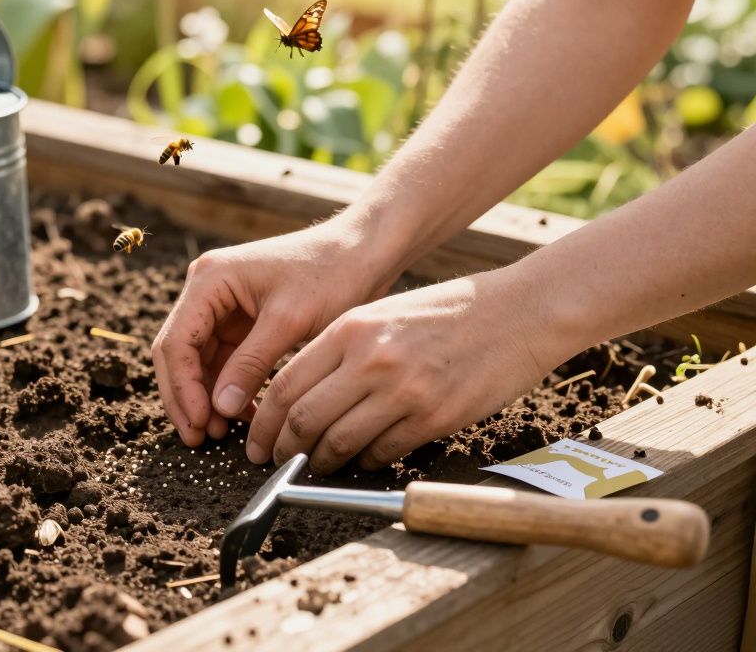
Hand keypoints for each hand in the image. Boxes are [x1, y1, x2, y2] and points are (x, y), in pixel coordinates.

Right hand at [152, 217, 396, 446]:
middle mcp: (207, 290)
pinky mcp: (241, 322)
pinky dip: (229, 389)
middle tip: (198, 438)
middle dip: (187, 397)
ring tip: (221, 434)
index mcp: (209, 279)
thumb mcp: (289, 321)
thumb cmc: (331, 274)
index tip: (200, 423)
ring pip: (198, 362)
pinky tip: (244, 416)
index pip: (177, 341)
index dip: (183, 387)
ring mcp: (222, 306)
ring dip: (207, 397)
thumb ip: (251, 363)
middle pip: (178, 353)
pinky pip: (224, 362)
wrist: (363, 253)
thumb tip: (219, 409)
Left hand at [246, 270, 568, 470]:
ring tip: (316, 465)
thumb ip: (339, 349)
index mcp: (350, 329)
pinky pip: (382, 453)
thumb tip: (298, 396)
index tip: (259, 441)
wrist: (519, 313)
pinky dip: (365, 461)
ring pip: (339, 443)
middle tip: (276, 462)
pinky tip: (362, 458)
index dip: (264, 423)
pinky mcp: (434, 418)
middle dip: (283, 449)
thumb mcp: (381, 313)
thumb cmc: (447, 312)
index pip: (284, 386)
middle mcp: (370, 360)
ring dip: (321, 461)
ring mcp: (403, 392)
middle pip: (304, 419)